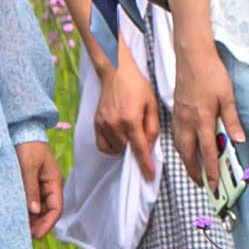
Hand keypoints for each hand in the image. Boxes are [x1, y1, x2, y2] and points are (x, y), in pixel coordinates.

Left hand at [17, 136, 60, 233]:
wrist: (21, 129)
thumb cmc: (27, 145)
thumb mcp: (28, 166)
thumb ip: (30, 189)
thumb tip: (33, 211)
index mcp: (54, 182)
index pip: (56, 208)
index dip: (47, 223)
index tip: (36, 235)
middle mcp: (49, 186)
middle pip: (48, 211)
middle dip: (39, 224)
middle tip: (24, 235)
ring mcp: (39, 185)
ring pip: (38, 207)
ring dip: (31, 218)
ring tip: (19, 227)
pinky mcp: (29, 183)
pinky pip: (30, 200)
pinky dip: (25, 209)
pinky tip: (16, 215)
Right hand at [91, 41, 163, 172]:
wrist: (115, 71)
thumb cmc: (136, 85)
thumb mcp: (151, 104)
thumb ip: (152, 128)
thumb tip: (149, 146)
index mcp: (131, 120)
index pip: (139, 150)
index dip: (145, 165)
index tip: (149, 176)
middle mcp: (115, 125)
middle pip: (127, 150)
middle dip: (136, 147)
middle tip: (140, 131)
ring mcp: (103, 125)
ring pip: (115, 149)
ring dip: (124, 145)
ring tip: (129, 129)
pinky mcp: (96, 123)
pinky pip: (102, 145)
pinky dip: (111, 145)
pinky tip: (118, 136)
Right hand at [169, 49, 244, 191]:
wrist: (192, 55)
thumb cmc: (210, 73)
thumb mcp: (227, 96)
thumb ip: (232, 120)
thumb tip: (239, 139)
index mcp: (202, 119)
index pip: (206, 152)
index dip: (210, 171)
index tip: (213, 185)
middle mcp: (187, 121)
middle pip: (188, 154)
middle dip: (194, 172)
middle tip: (202, 183)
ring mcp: (179, 116)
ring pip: (179, 146)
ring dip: (186, 160)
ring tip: (194, 170)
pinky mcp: (175, 110)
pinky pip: (175, 135)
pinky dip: (180, 146)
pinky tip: (186, 147)